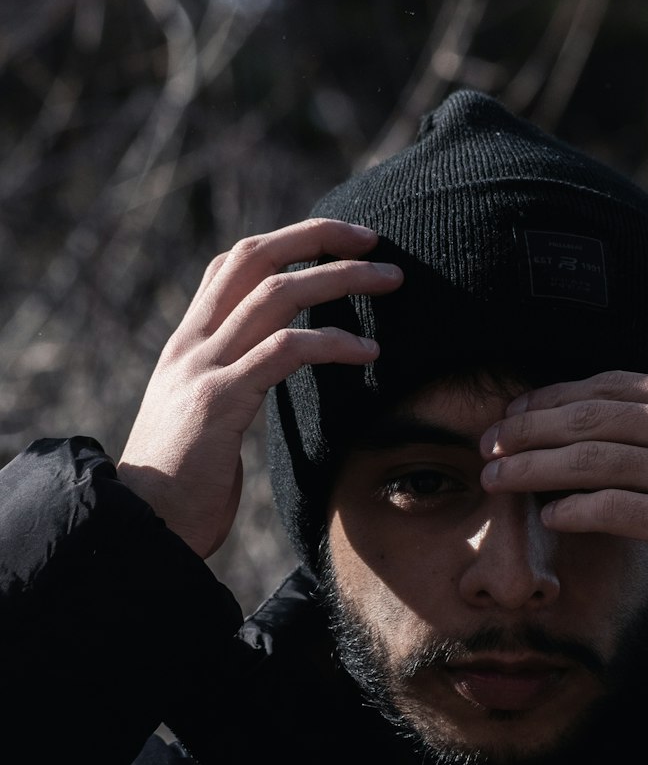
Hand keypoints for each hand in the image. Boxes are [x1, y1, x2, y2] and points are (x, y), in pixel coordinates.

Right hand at [118, 218, 401, 558]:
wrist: (141, 529)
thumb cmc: (184, 485)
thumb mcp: (205, 418)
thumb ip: (236, 381)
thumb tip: (278, 369)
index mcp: (189, 344)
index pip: (234, 264)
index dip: (287, 241)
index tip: (339, 241)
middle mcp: (191, 344)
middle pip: (254, 257)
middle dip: (317, 236)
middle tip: (373, 237)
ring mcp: (202, 368)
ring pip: (276, 293)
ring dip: (340, 278)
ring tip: (389, 279)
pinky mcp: (219, 401)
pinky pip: (285, 351)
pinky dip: (333, 342)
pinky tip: (369, 350)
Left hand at [479, 371, 647, 606]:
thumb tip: (609, 418)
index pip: (613, 384)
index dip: (556, 396)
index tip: (518, 411)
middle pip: (591, 415)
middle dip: (529, 428)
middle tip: (489, 441)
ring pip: (591, 460)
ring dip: (532, 469)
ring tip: (496, 477)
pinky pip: (613, 509)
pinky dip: (573, 510)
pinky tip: (550, 516)